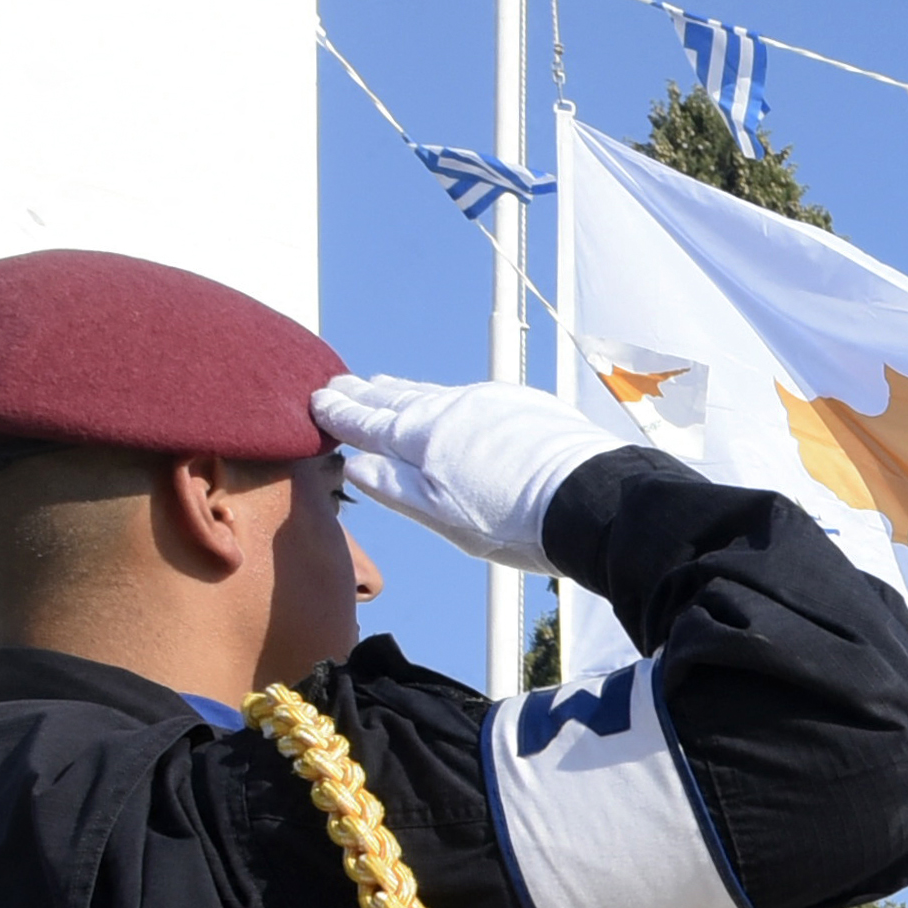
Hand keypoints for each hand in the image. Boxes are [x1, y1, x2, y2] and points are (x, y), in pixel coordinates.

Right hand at [312, 372, 611, 570]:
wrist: (590, 501)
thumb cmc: (514, 522)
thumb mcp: (442, 516)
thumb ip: (395, 488)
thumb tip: (355, 465)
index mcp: (421, 437)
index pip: (367, 422)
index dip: (339, 414)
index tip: (316, 402)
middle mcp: (450, 408)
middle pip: (395, 398)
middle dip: (363, 394)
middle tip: (337, 384)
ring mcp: (488, 402)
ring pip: (431, 392)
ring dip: (401, 390)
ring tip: (380, 385)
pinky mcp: (522, 405)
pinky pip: (468, 395)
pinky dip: (443, 397)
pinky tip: (446, 402)